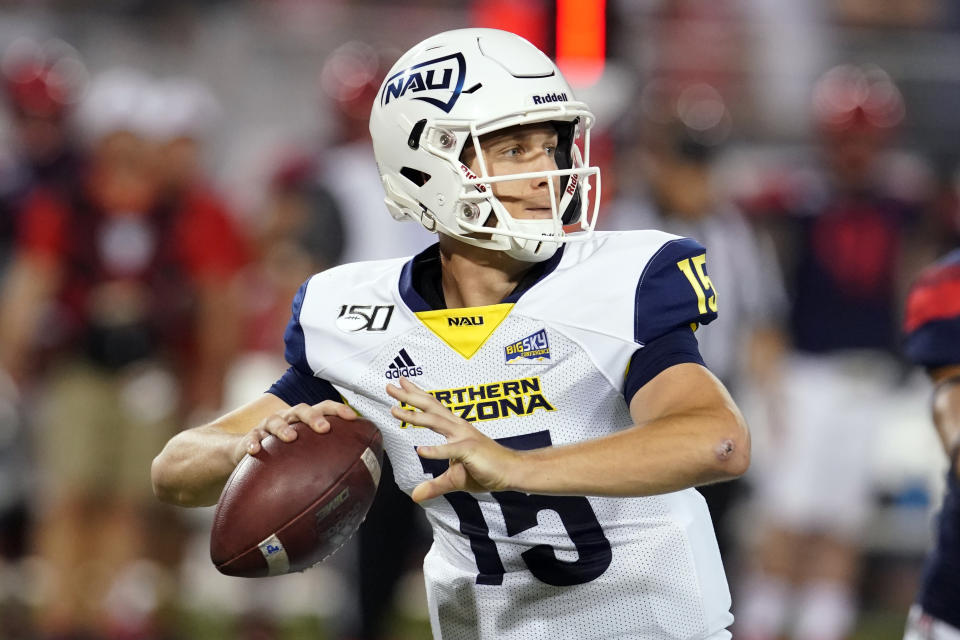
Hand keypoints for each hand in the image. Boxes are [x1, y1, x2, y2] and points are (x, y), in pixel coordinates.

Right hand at [234, 400, 356, 463]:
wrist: (248, 451)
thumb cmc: (284, 453)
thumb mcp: (305, 454)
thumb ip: (327, 465)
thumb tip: (356, 490)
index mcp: (303, 420)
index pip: (323, 408)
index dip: (338, 410)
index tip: (353, 418)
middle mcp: (287, 418)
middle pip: (300, 410)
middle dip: (313, 417)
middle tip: (324, 429)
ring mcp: (267, 427)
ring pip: (275, 420)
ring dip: (283, 428)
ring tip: (291, 438)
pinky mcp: (250, 438)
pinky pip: (250, 438)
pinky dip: (252, 442)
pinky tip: (254, 451)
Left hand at [387, 377, 521, 502]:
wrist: (511, 472)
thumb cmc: (486, 470)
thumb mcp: (454, 479)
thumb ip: (434, 485)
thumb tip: (415, 496)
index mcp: (455, 429)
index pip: (432, 408)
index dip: (416, 395)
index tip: (401, 383)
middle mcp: (458, 428)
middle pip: (430, 408)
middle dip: (409, 397)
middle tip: (390, 385)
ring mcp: (464, 438)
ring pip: (436, 423)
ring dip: (414, 416)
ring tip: (396, 411)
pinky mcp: (470, 452)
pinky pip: (450, 451)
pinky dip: (435, 450)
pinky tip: (420, 450)